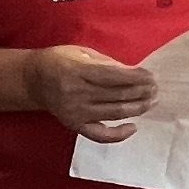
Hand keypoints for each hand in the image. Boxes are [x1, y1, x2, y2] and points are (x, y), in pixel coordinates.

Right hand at [28, 44, 157, 141]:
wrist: (34, 80)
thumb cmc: (59, 60)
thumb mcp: (81, 52)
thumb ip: (106, 63)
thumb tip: (133, 73)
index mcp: (77, 71)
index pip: (114, 77)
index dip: (136, 77)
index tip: (151, 76)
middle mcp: (76, 94)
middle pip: (117, 95)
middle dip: (141, 92)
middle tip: (155, 88)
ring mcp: (76, 112)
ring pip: (114, 113)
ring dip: (137, 108)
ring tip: (151, 102)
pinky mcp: (75, 126)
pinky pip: (100, 135)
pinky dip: (118, 135)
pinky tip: (133, 127)